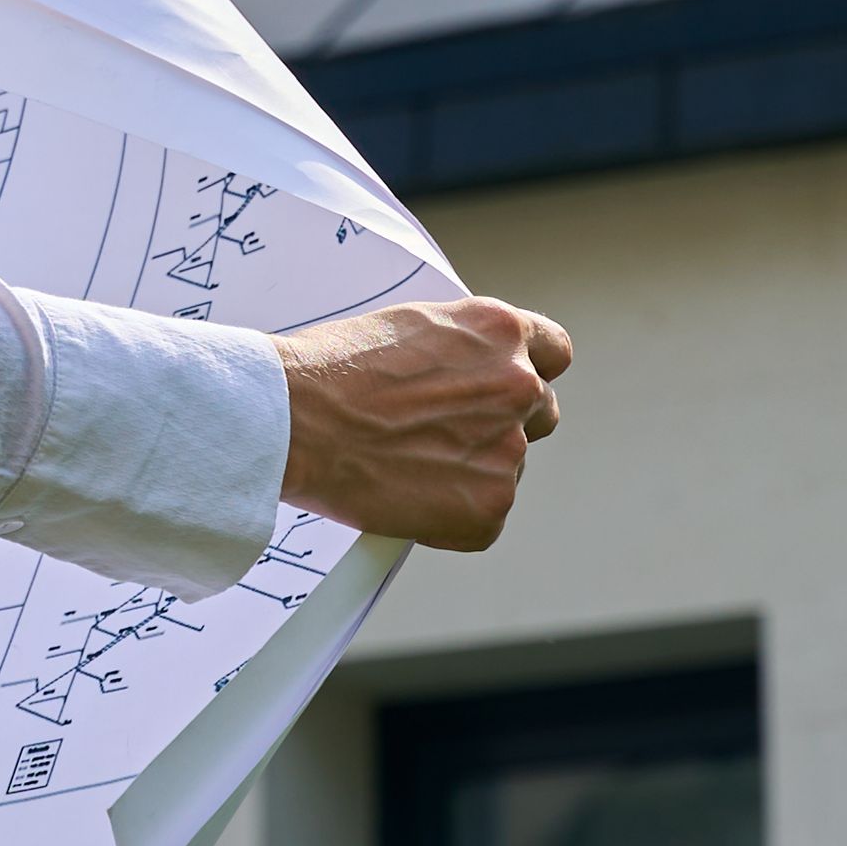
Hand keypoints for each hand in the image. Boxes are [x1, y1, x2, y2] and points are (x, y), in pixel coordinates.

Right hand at [274, 295, 572, 551]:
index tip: (506, 390)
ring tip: (403, 464)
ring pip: (507, 468)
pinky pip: (483, 517)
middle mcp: (516, 385)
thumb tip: (465, 378)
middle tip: (444, 435)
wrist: (291, 420)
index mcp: (499, 332)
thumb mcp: (408, 328)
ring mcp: (508, 449)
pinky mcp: (489, 505)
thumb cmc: (328, 372)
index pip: (554, 353)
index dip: (529, 374)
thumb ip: (458, 351)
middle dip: (500, 426)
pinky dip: (449, 516)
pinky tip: (401, 494)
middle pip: (540, 413)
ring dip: (469, 471)